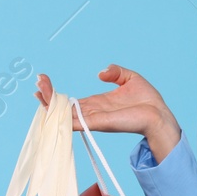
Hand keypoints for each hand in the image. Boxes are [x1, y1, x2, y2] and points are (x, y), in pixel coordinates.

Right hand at [35, 66, 183, 161]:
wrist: (159, 114)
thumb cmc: (147, 100)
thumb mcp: (129, 78)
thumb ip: (114, 72)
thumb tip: (100, 73)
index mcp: (97, 103)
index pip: (70, 101)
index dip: (56, 93)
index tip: (43, 81)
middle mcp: (92, 113)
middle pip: (63, 107)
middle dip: (48, 96)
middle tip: (37, 83)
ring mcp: (93, 119)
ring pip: (65, 114)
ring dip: (50, 104)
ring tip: (38, 91)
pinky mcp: (98, 123)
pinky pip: (75, 122)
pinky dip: (61, 117)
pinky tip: (49, 110)